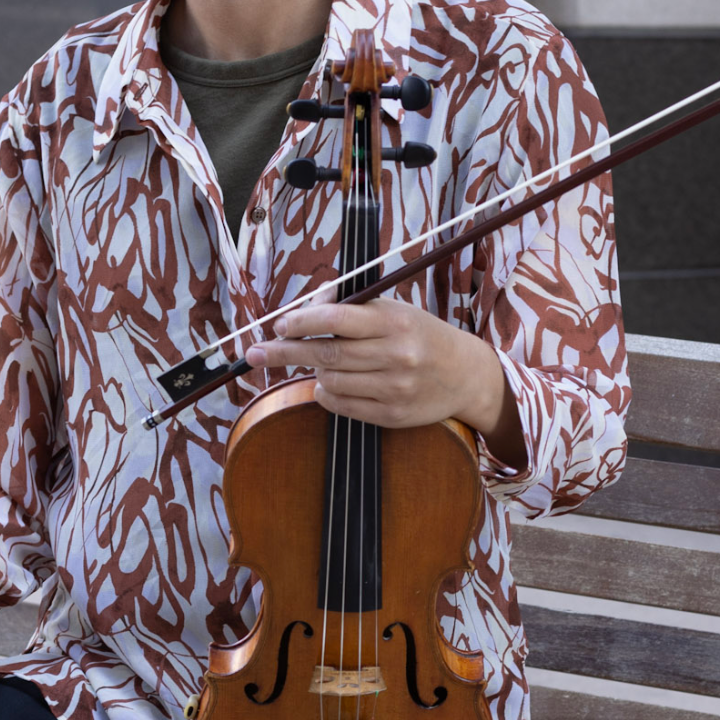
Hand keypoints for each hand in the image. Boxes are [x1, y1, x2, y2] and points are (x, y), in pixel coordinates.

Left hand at [247, 299, 525, 465]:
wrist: (465, 374)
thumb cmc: (422, 335)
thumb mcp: (395, 309)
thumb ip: (353, 305)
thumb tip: (308, 304)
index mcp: (395, 322)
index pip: (337, 319)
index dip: (302, 322)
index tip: (278, 325)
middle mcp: (396, 355)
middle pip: (326, 353)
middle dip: (284, 352)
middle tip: (253, 353)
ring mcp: (394, 388)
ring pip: (330, 381)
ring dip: (314, 371)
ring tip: (317, 363)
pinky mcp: (392, 415)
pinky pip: (342, 406)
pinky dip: (326, 394)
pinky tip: (329, 384)